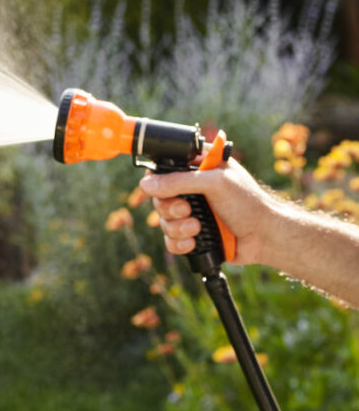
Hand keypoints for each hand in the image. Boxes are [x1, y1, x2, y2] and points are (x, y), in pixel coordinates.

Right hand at [138, 158, 278, 264]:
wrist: (265, 237)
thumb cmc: (248, 203)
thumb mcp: (214, 183)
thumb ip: (178, 181)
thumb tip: (145, 185)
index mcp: (197, 167)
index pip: (164, 168)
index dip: (158, 179)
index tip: (164, 189)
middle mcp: (191, 188)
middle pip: (158, 198)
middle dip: (170, 208)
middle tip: (188, 210)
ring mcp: (191, 212)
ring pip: (162, 221)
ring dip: (177, 227)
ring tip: (197, 228)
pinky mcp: (191, 234)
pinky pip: (170, 240)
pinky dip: (178, 243)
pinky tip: (193, 241)